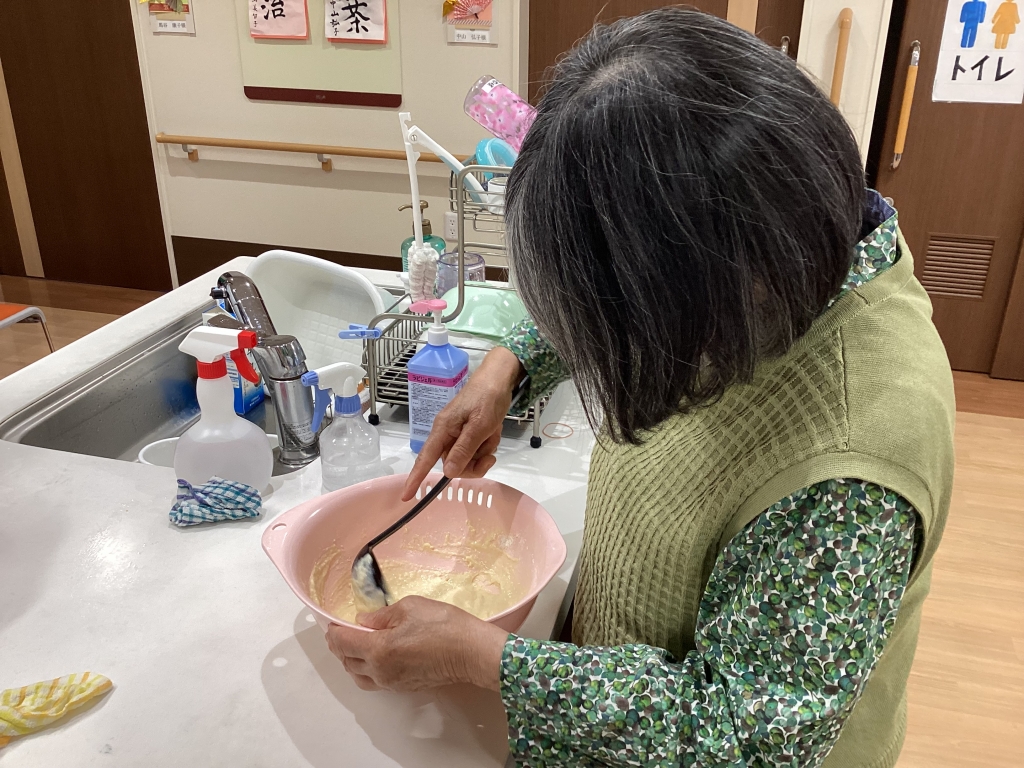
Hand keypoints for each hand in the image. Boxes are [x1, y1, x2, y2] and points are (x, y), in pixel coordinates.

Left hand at [326, 596, 507, 691]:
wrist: (472, 652)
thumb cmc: (444, 625)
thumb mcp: (410, 607)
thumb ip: (381, 616)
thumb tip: (364, 622)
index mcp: (378, 649)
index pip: (342, 642)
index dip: (333, 631)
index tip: (332, 621)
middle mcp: (380, 671)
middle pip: (346, 662)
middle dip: (339, 646)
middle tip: (341, 630)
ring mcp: (392, 683)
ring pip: (358, 676)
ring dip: (351, 661)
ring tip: (355, 645)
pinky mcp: (403, 688)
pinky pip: (374, 681)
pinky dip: (366, 669)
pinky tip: (374, 656)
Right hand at [402, 347, 523, 500]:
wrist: (499, 380)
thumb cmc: (487, 398)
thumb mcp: (479, 425)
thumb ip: (464, 449)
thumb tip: (448, 472)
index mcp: (443, 430)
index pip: (425, 458)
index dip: (415, 478)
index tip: (406, 496)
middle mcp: (447, 434)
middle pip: (452, 465)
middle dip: (473, 464)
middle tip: (489, 454)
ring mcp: (457, 435)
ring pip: (467, 460)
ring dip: (483, 453)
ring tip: (492, 435)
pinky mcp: (468, 434)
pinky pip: (475, 451)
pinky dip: (486, 446)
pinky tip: (493, 433)